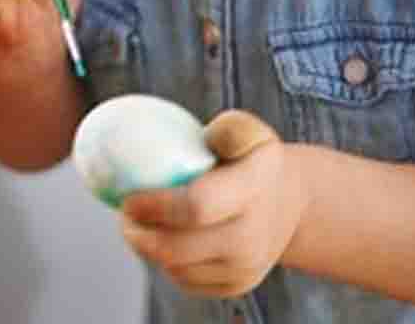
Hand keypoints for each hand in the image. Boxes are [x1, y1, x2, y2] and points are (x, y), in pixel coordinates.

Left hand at [119, 111, 302, 298]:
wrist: (291, 202)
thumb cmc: (253, 158)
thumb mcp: (248, 131)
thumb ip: (228, 128)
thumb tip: (207, 135)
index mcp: (253, 190)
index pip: (197, 207)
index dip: (154, 206)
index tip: (128, 198)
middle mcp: (252, 236)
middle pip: (177, 248)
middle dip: (138, 234)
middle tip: (124, 216)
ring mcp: (246, 267)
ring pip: (177, 268)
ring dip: (148, 248)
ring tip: (140, 224)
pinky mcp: (237, 286)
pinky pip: (187, 280)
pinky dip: (168, 262)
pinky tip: (166, 239)